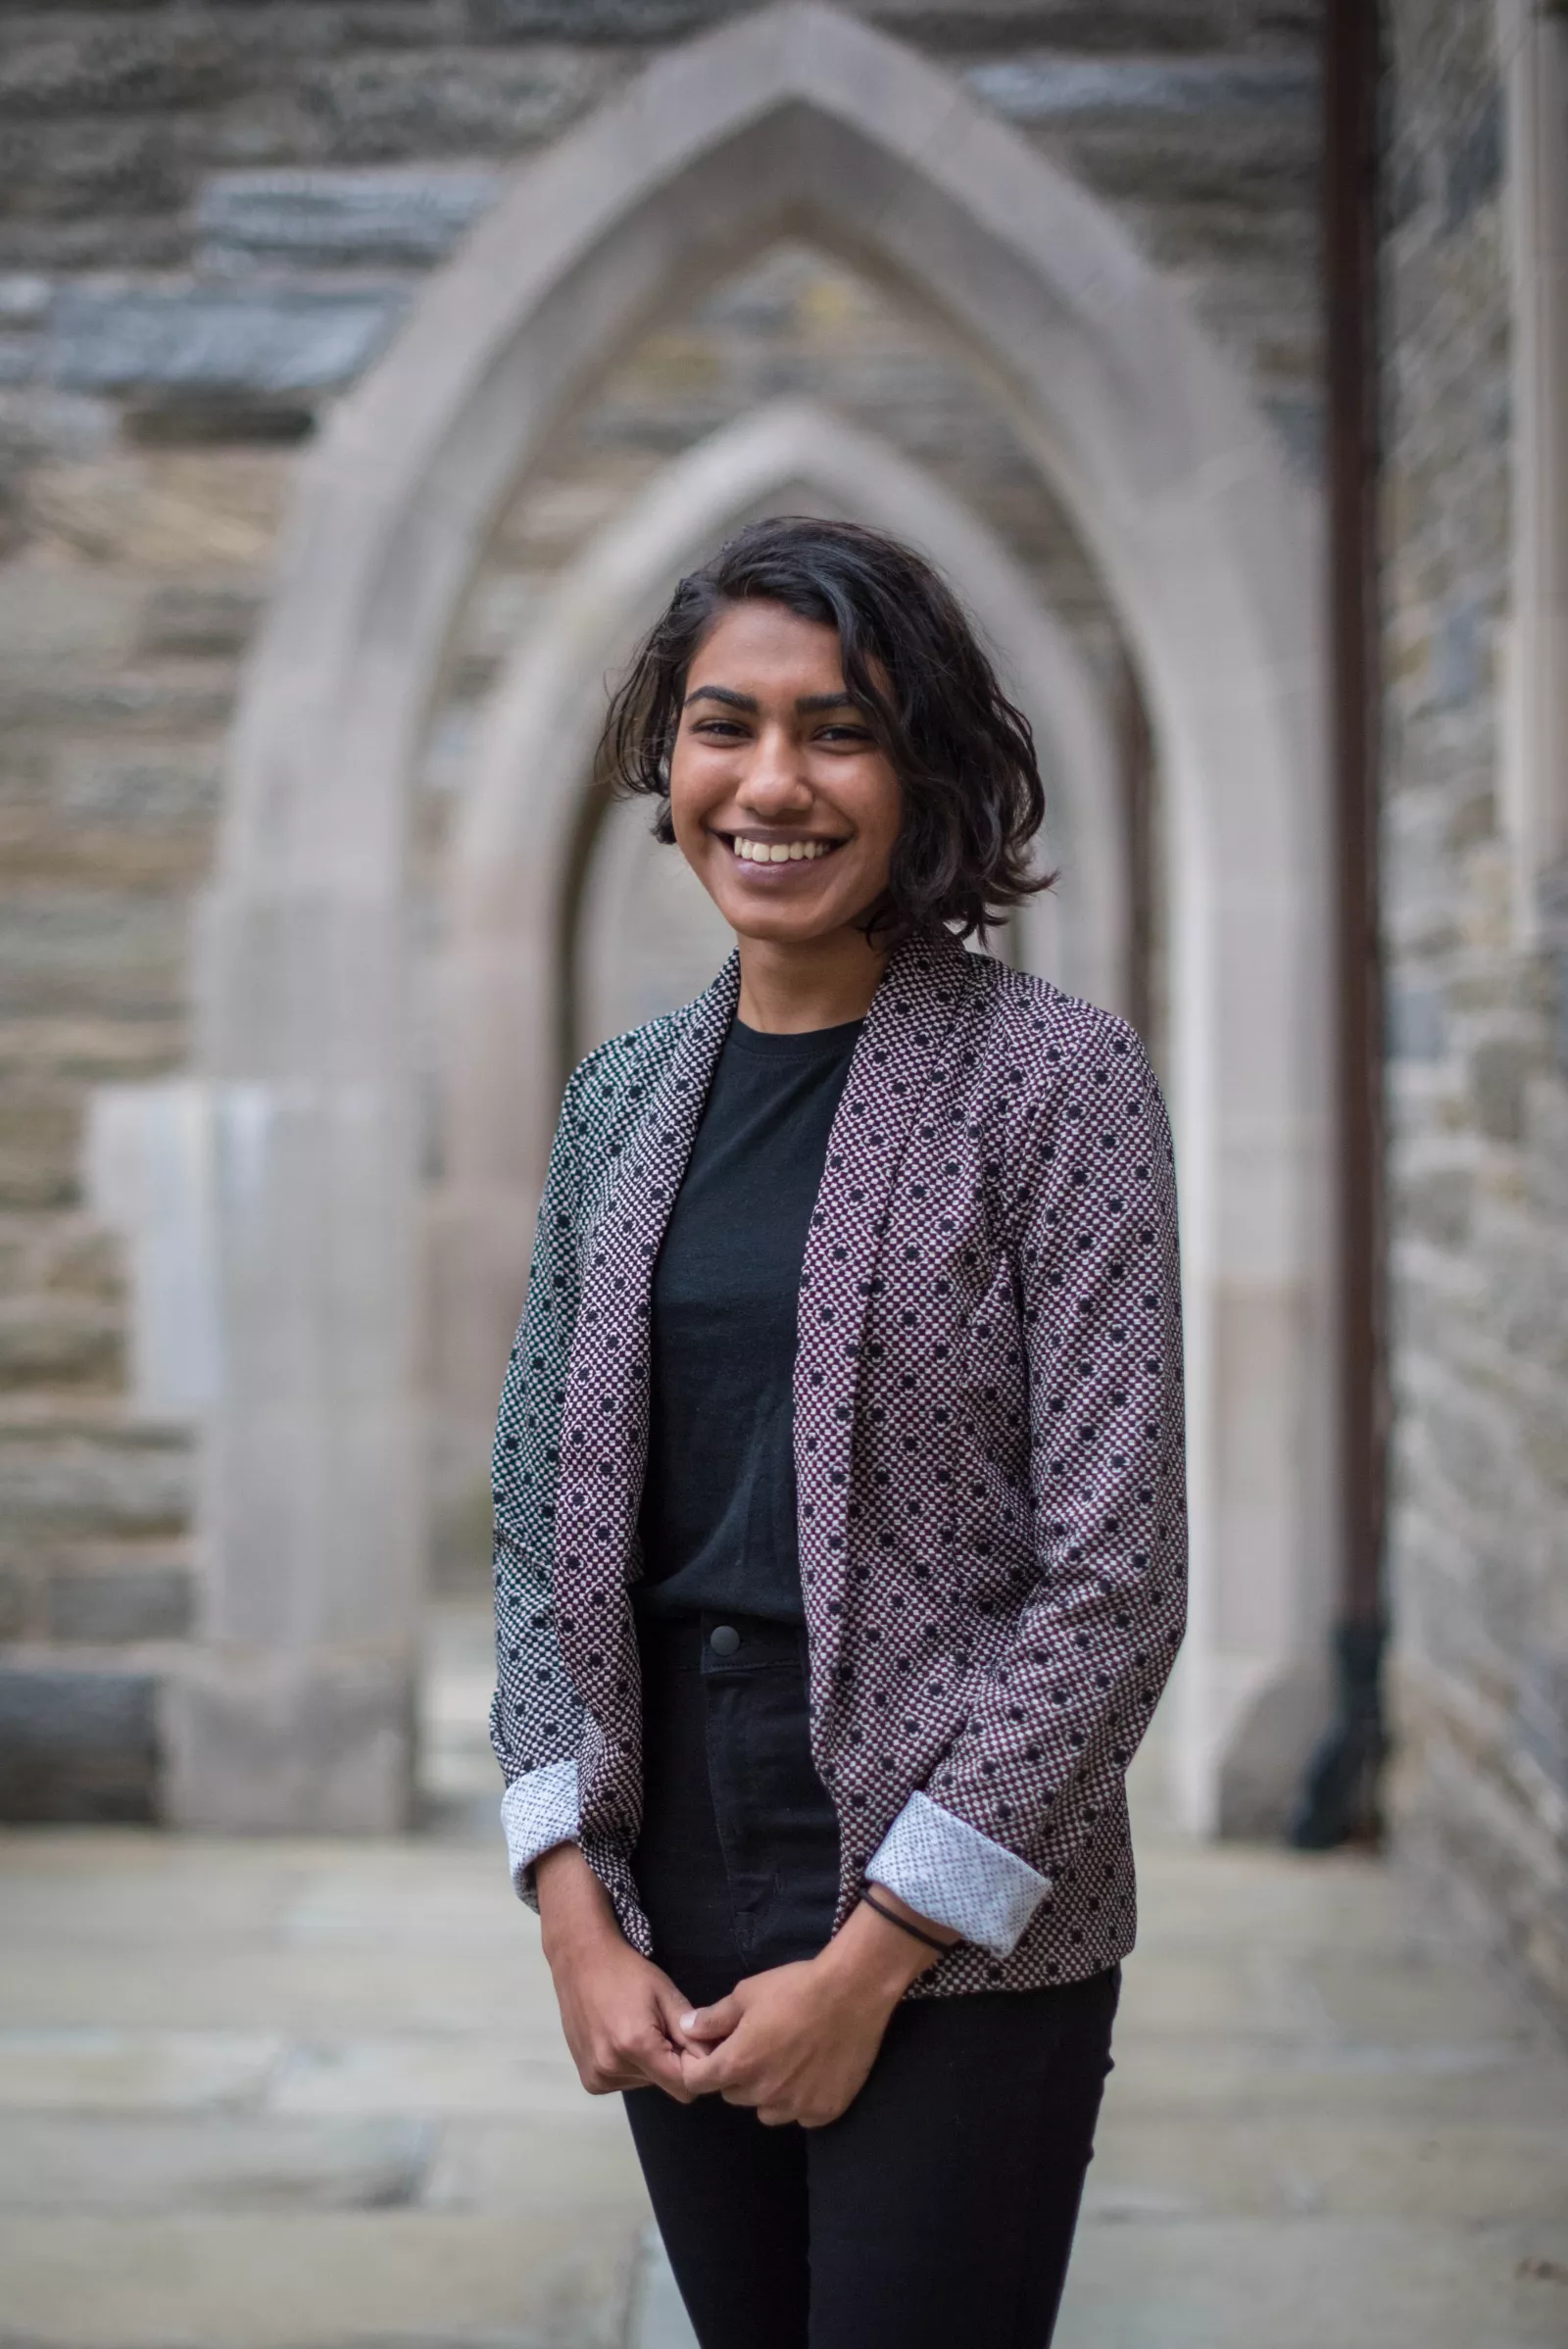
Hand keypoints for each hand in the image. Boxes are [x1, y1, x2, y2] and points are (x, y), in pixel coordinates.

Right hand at [535, 1842, 693, 2101]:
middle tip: (660, 2028)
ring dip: (648, 2064)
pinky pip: (623, 2082)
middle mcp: (613, 2068)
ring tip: (636, 2029)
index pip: (683, 2087)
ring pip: (644, 2084)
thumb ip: (690, 2030)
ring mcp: (597, 2076)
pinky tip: (619, 2038)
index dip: (694, 2069)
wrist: (581, 1961)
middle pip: (663, 2084)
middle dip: (669, 2063)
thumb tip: (714, 2060)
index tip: (692, 2047)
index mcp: (637, 2045)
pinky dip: (628, 2066)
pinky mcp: (588, 2079)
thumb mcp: (665, 1993)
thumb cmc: (627, 1972)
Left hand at [676, 1890, 956, 2128]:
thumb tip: (687, 2029)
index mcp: (739, 2063)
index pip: (698, 2082)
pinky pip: (799, 2115)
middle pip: (733, 2095)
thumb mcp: (747, 1993)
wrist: (853, 1991)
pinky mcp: (825, 2111)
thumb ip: (713, 2017)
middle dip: (737, 2074)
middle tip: (758, 2046)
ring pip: (766, 2110)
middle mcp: (763, 2093)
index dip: (699, 2067)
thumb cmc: (796, 1987)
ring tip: (786, 2060)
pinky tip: (813, 2071)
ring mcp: (796, 2106)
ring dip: (768, 2092)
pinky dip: (800, 2099)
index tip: (712, 2053)